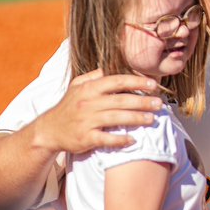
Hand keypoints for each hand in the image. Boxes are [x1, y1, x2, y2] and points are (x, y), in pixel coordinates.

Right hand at [35, 70, 162, 155]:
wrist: (49, 130)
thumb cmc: (67, 107)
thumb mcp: (76, 87)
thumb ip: (92, 77)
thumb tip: (106, 69)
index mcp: (89, 89)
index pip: (116, 81)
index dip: (136, 81)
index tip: (153, 84)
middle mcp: (88, 103)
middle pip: (120, 100)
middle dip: (142, 101)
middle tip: (159, 103)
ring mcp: (86, 121)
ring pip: (116, 118)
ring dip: (136, 118)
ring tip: (152, 119)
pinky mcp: (85, 138)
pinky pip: (106, 139)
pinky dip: (120, 139)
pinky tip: (133, 139)